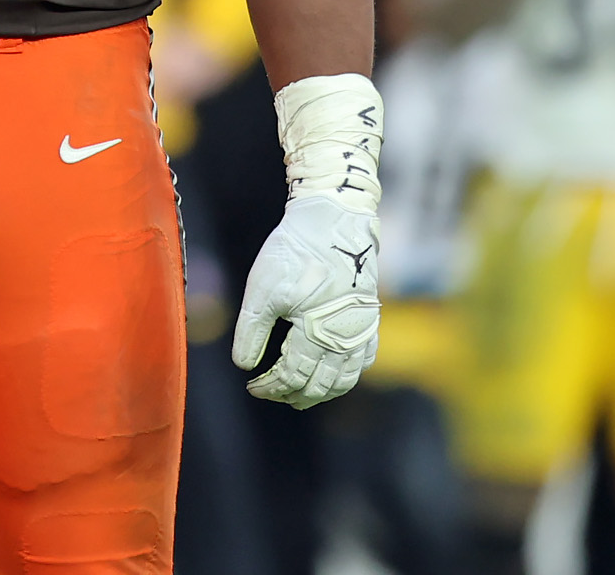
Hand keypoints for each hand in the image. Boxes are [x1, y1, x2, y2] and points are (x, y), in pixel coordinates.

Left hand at [232, 193, 379, 408]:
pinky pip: (364, 360)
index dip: (271, 387)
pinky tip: (332, 372)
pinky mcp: (370, 317)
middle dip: (292, 394)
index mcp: (316, 334)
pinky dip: (346, 375)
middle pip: (319, 384)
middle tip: (271, 393)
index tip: (252, 386)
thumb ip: (252, 330)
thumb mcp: (263, 288)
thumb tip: (244, 365)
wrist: (334, 218)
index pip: (293, 376)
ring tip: (300, 395)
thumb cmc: (295, 251)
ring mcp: (362, 330)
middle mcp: (345, 339)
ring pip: (345, 379)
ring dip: (322, 392)